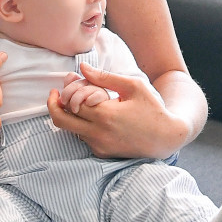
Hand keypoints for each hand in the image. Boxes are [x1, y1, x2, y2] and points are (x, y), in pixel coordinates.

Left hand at [48, 62, 183, 158]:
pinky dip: (81, 126)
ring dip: (70, 115)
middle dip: (54, 106)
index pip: (71, 102)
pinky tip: (93, 116)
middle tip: (55, 95)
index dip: (65, 91)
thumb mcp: (133, 86)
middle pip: (61, 120)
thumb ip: (105, 77)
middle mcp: (99, 133)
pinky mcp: (102, 153)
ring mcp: (100, 146)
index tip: (66, 82)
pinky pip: (82, 138)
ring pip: (71, 129)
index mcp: (105, 115)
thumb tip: (81, 67)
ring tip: (80, 102)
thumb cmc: (152, 108)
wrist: (167, 137)